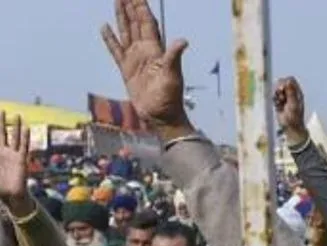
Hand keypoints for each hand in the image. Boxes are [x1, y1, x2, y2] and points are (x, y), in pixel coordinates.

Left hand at [0, 114, 31, 216]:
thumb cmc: (0, 188)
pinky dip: (25, 137)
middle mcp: (4, 152)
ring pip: (14, 136)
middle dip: (1, 122)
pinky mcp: (21, 160)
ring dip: (15, 126)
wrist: (10, 196)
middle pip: (2, 133)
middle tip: (1, 110)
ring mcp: (13, 155)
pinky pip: (24, 146)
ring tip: (17, 115)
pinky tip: (26, 128)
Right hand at [101, 0, 190, 137]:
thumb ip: (174, 56)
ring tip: (117, 1)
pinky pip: (116, 50)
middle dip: (131, 6)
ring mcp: (135, 59)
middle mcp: (145, 51)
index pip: (147, 23)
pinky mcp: (126, 69)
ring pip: (126, 32)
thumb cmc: (169, 97)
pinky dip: (110, 38)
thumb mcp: (172, 75)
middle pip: (136, 23)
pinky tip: (104, 26)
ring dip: (121, 17)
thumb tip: (184, 40)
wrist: (160, 116)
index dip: (142, 8)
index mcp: (155, 50)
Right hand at [273, 77, 307, 146]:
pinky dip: (274, 99)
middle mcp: (291, 93)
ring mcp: (285, 97)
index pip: (290, 79)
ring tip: (280, 102)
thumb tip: (288, 81)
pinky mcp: (279, 102)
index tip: (282, 89)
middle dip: (279, 88)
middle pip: (282, 82)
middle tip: (280, 96)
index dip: (284, 82)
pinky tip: (277, 105)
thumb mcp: (293, 104)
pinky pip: (274, 96)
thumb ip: (291, 93)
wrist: (291, 128)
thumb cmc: (294, 118)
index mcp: (297, 92)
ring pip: (277, 89)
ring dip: (276, 94)